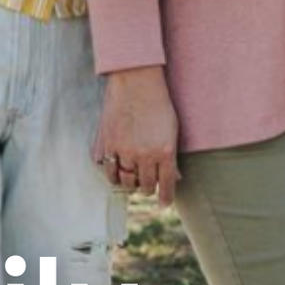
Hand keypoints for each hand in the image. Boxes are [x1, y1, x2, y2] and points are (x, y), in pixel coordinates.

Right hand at [94, 68, 179, 205]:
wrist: (135, 81)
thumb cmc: (158, 103)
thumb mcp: (172, 129)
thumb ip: (172, 156)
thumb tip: (176, 178)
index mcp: (165, 152)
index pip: (166, 185)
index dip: (165, 198)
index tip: (163, 204)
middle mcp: (144, 155)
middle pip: (145, 186)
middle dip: (147, 188)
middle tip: (147, 184)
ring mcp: (124, 150)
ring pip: (125, 181)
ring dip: (129, 182)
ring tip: (131, 177)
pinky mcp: (107, 144)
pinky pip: (107, 170)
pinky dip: (112, 173)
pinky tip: (116, 168)